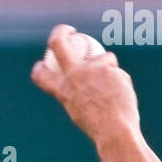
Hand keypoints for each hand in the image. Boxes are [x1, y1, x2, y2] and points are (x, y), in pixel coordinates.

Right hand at [31, 24, 139, 144]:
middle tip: (70, 31)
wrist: (114, 130)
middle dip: (60, 31)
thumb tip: (82, 85)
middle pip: (58, 43)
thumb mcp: (81, 112)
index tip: (45, 60)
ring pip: (103, 58)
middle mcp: (72, 76)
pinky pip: (116, 70)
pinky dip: (120, 81)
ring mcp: (89, 69)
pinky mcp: (106, 66)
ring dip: (110, 71)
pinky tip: (121, 96)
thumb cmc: (99, 127)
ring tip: (114, 94)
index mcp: (62, 91)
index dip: (40, 66)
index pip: (41, 75)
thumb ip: (79, 93)